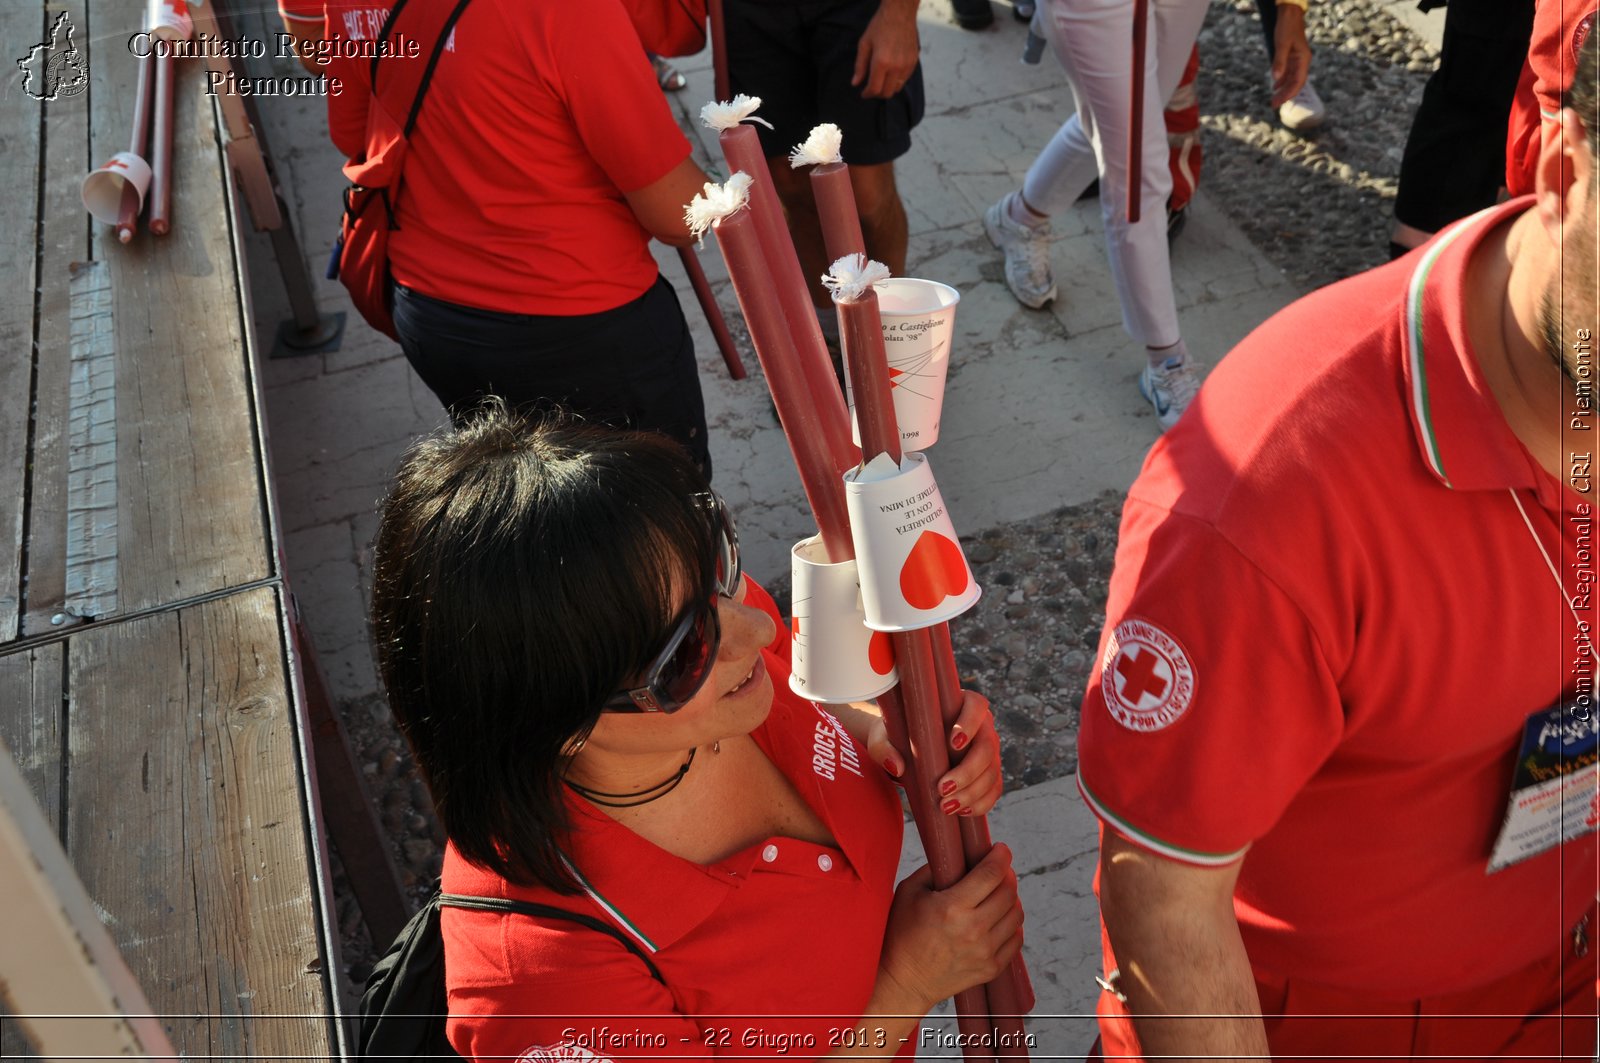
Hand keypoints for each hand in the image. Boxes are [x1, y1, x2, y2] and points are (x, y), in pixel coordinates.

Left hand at [851, 0, 919, 99]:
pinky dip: (896, 81)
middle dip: (877, 94)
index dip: (867, 94)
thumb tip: (855, 83)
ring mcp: (907, 65)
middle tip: (871, 88)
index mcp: (881, 62)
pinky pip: (905, 79)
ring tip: (881, 81)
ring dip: (887, 88)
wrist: (900, 13)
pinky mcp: (913, 62)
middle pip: (887, 92)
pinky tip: (890, 73)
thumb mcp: (864, 44)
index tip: (863, 94)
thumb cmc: (880, 26)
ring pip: (897, 88)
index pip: (874, 88)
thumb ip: (860, 66)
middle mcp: (896, 67)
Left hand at [867, 690, 1002, 817]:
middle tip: (942, 788)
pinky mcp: (988, 773)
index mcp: (960, 705)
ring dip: (972, 792)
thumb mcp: (883, 739)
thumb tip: (897, 766)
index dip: (970, 723)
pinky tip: (961, 810)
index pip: (976, 706)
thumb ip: (884, 748)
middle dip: (968, 771)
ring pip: (992, 771)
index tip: (954, 743)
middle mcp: (981, 726)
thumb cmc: (896, 737)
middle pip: (987, 746)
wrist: (905, 752)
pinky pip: (993, 789)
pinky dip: (981, 803)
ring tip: (946, 806)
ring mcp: (987, 751)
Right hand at [876, 844, 1024, 1011]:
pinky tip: (1000, 918)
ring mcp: (984, 952)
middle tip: (999, 870)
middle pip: (1008, 892)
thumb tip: (959, 855)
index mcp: (952, 907)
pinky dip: (1012, 924)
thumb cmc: (901, 933)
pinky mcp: (990, 969)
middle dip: (1007, 874)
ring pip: (1016, 915)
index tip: (1001, 849)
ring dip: (1012, 898)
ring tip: (999, 894)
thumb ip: (934, 869)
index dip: (1001, 856)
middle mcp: (973, 929)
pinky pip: (1016, 939)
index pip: (991, 874)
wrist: (903, 981)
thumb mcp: (909, 892)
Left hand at [1270, 4, 1311, 107]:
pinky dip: (1281, 81)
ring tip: (1273, 99)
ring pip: (1291, 79)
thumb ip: (1279, 62)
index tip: (1278, 102)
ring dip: (1283, 90)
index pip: (1298, 82)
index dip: (1289, 94)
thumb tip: (1275, 79)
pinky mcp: (1291, 57)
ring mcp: (1297, 60)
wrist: (1289, 14)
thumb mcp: (1282, 44)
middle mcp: (1302, 62)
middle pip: (1295, 83)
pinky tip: (1274, 87)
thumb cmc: (1287, 27)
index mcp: (1303, 60)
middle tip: (1273, 105)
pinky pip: (1288, 73)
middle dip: (1285, 95)